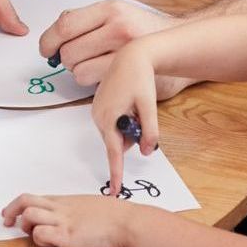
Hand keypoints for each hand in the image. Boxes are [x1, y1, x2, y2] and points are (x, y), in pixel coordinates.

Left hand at [2, 194, 129, 246]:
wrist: (127, 221)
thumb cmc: (113, 216)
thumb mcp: (87, 206)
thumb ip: (73, 209)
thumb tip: (67, 215)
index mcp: (65, 201)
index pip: (34, 198)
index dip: (17, 206)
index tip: (10, 214)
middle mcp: (60, 208)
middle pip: (25, 200)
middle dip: (11, 210)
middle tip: (6, 221)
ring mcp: (64, 221)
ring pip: (30, 214)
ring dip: (25, 225)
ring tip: (31, 233)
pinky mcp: (68, 236)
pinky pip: (42, 234)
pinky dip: (38, 238)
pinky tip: (48, 241)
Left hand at [38, 0, 182, 85]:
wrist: (178, 42)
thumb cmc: (143, 30)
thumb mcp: (115, 13)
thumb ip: (85, 20)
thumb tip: (53, 35)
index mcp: (110, 9)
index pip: (65, 25)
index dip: (49, 41)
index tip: (47, 50)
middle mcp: (119, 26)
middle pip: (68, 51)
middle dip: (66, 60)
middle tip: (79, 58)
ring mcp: (126, 51)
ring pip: (78, 71)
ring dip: (81, 72)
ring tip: (97, 65)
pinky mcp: (130, 73)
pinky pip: (93, 84)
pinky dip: (93, 83)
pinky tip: (106, 74)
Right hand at [91, 41, 159, 194]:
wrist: (132, 56)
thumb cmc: (140, 78)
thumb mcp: (149, 106)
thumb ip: (149, 131)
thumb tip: (146, 152)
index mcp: (109, 117)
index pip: (113, 151)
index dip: (116, 171)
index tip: (115, 190)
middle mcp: (98, 116)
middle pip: (116, 142)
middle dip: (131, 137)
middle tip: (142, 115)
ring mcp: (96, 111)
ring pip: (114, 133)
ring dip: (127, 128)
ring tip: (135, 106)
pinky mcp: (99, 107)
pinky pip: (111, 124)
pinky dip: (122, 121)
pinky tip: (129, 104)